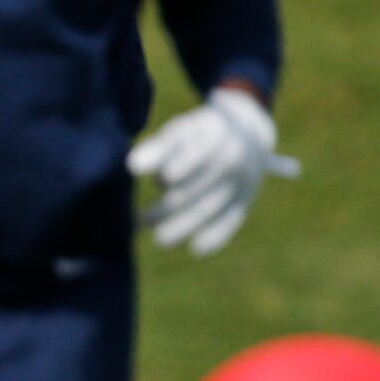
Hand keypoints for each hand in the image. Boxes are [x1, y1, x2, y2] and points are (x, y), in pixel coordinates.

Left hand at [126, 85, 293, 254]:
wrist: (246, 132)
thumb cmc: (196, 135)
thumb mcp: (180, 130)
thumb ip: (157, 148)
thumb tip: (132, 167)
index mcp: (213, 134)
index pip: (195, 154)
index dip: (178, 168)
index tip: (161, 180)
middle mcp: (233, 156)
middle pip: (197, 186)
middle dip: (168, 207)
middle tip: (143, 220)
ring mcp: (243, 179)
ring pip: (210, 207)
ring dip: (184, 227)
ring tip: (160, 239)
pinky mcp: (246, 198)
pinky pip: (232, 220)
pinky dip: (217, 237)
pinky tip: (197, 250)